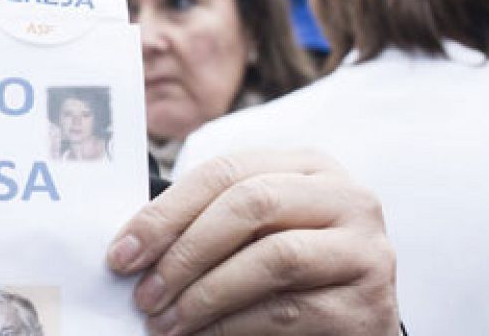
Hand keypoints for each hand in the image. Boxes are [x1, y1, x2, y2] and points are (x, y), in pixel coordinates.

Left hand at [107, 149, 397, 334]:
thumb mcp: (256, 235)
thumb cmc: (293, 278)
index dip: (166, 211)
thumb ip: (211, 223)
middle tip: (142, 291)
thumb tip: (131, 244)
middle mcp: (349, 198)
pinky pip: (287, 311)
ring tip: (165, 321)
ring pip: (271, 257)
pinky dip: (232, 325)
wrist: (353, 330)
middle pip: (250, 204)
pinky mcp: (367, 307)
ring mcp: (366, 251)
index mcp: (311, 167)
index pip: (226, 172)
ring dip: (204, 293)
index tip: (121, 253)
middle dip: (183, 250)